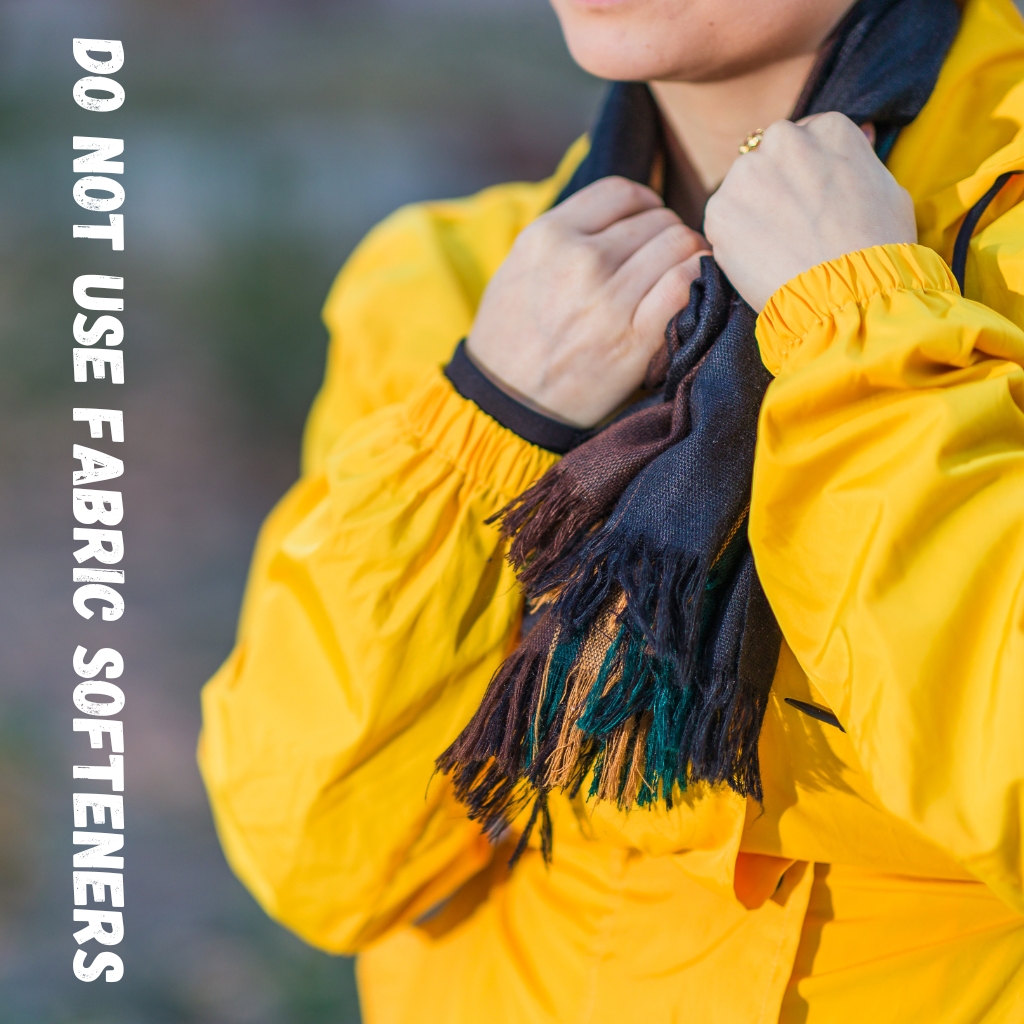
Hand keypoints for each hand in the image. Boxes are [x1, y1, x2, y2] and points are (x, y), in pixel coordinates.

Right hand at [466, 176, 708, 427]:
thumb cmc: (512, 338)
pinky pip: (686, 283)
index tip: (646, 227)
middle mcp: (580, 259)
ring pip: (680, 244)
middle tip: (662, 263)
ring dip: (688, 257)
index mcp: (548, 236)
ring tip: (679, 276)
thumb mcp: (519, 267)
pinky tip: (691, 293)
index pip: (622, 192)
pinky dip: (697, 281)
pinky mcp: (634, 338)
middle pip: (658, 218)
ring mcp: (609, 299)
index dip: (644, 205)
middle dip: (667, 236)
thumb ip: (563, 235)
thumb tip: (622, 215)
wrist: (507, 406)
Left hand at [704, 112, 917, 311]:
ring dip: (752, 211)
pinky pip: (723, 221)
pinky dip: (734, 239)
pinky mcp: (719, 209)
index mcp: (828, 127)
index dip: (806, 176)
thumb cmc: (877, 247)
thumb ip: (860, 159)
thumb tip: (862, 138)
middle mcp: (783, 138)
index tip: (811, 204)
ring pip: (742, 188)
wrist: (846, 293)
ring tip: (778, 247)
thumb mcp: (888, 188)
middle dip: (775, 187)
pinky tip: (760, 259)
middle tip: (792, 228)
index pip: (804, 140)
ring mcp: (746, 172)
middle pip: (768, 157)